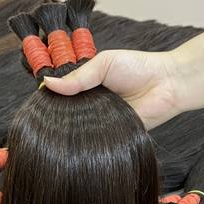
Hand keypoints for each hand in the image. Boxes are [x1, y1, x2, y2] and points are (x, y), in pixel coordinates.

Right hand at [43, 49, 180, 129]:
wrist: (167, 84)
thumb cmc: (138, 68)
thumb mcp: (103, 64)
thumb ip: (78, 77)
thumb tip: (48, 84)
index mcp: (88, 85)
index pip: (63, 94)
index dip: (51, 98)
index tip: (35, 103)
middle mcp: (93, 104)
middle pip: (68, 113)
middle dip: (59, 116)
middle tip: (42, 120)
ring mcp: (102, 120)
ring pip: (81, 128)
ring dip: (73, 128)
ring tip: (57, 130)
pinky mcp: (114, 134)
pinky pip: (97, 139)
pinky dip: (90, 139)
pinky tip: (80, 138)